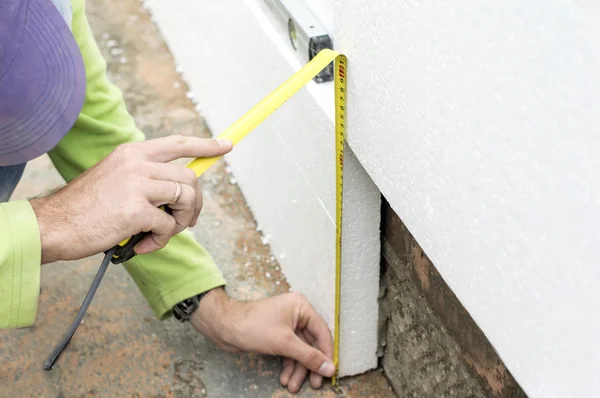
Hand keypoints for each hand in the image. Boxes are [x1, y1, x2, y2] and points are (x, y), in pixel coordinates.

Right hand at [30, 135, 231, 263]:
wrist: (55, 225)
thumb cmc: (87, 208)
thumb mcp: (116, 179)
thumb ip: (146, 178)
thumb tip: (180, 189)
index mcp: (132, 153)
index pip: (178, 144)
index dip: (205, 145)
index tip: (226, 145)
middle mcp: (137, 163)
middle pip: (190, 178)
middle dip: (194, 205)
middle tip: (184, 223)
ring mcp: (136, 184)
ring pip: (186, 199)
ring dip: (180, 222)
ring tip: (161, 234)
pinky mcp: (135, 210)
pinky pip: (168, 225)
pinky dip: (162, 240)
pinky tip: (144, 245)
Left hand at [191, 288, 334, 392]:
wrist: (225, 327)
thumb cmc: (253, 326)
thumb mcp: (285, 343)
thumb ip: (309, 356)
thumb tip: (329, 368)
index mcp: (301, 307)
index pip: (321, 332)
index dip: (326, 354)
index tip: (329, 372)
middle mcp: (296, 314)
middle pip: (310, 344)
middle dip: (309, 365)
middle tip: (314, 383)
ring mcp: (286, 324)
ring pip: (299, 350)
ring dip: (297, 369)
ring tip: (292, 385)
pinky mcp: (277, 334)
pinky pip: (289, 351)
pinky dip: (288, 364)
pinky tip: (285, 378)